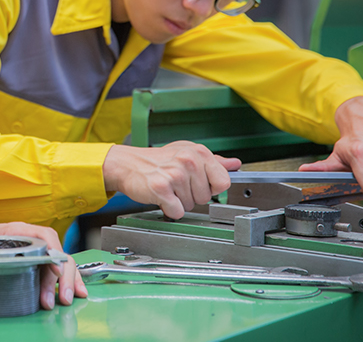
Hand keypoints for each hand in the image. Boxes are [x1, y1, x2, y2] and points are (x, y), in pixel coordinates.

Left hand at [0, 223, 86, 309]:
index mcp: (17, 230)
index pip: (42, 236)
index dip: (52, 251)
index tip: (54, 270)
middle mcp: (33, 238)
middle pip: (57, 253)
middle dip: (60, 277)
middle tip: (58, 298)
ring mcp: (40, 249)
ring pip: (63, 262)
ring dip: (67, 282)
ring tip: (65, 300)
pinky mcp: (43, 261)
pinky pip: (62, 269)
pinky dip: (71, 281)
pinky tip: (77, 293)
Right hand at [102, 141, 240, 219]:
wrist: (128, 164)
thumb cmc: (157, 160)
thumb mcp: (186, 153)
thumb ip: (213, 161)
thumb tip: (235, 164)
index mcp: (198, 152)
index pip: (223, 182)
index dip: (212, 188)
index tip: (200, 183)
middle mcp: (188, 161)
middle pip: (206, 197)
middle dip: (192, 196)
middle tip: (178, 185)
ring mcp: (174, 175)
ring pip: (191, 206)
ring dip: (179, 201)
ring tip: (168, 188)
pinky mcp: (161, 188)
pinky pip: (177, 211)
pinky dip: (169, 209)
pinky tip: (161, 197)